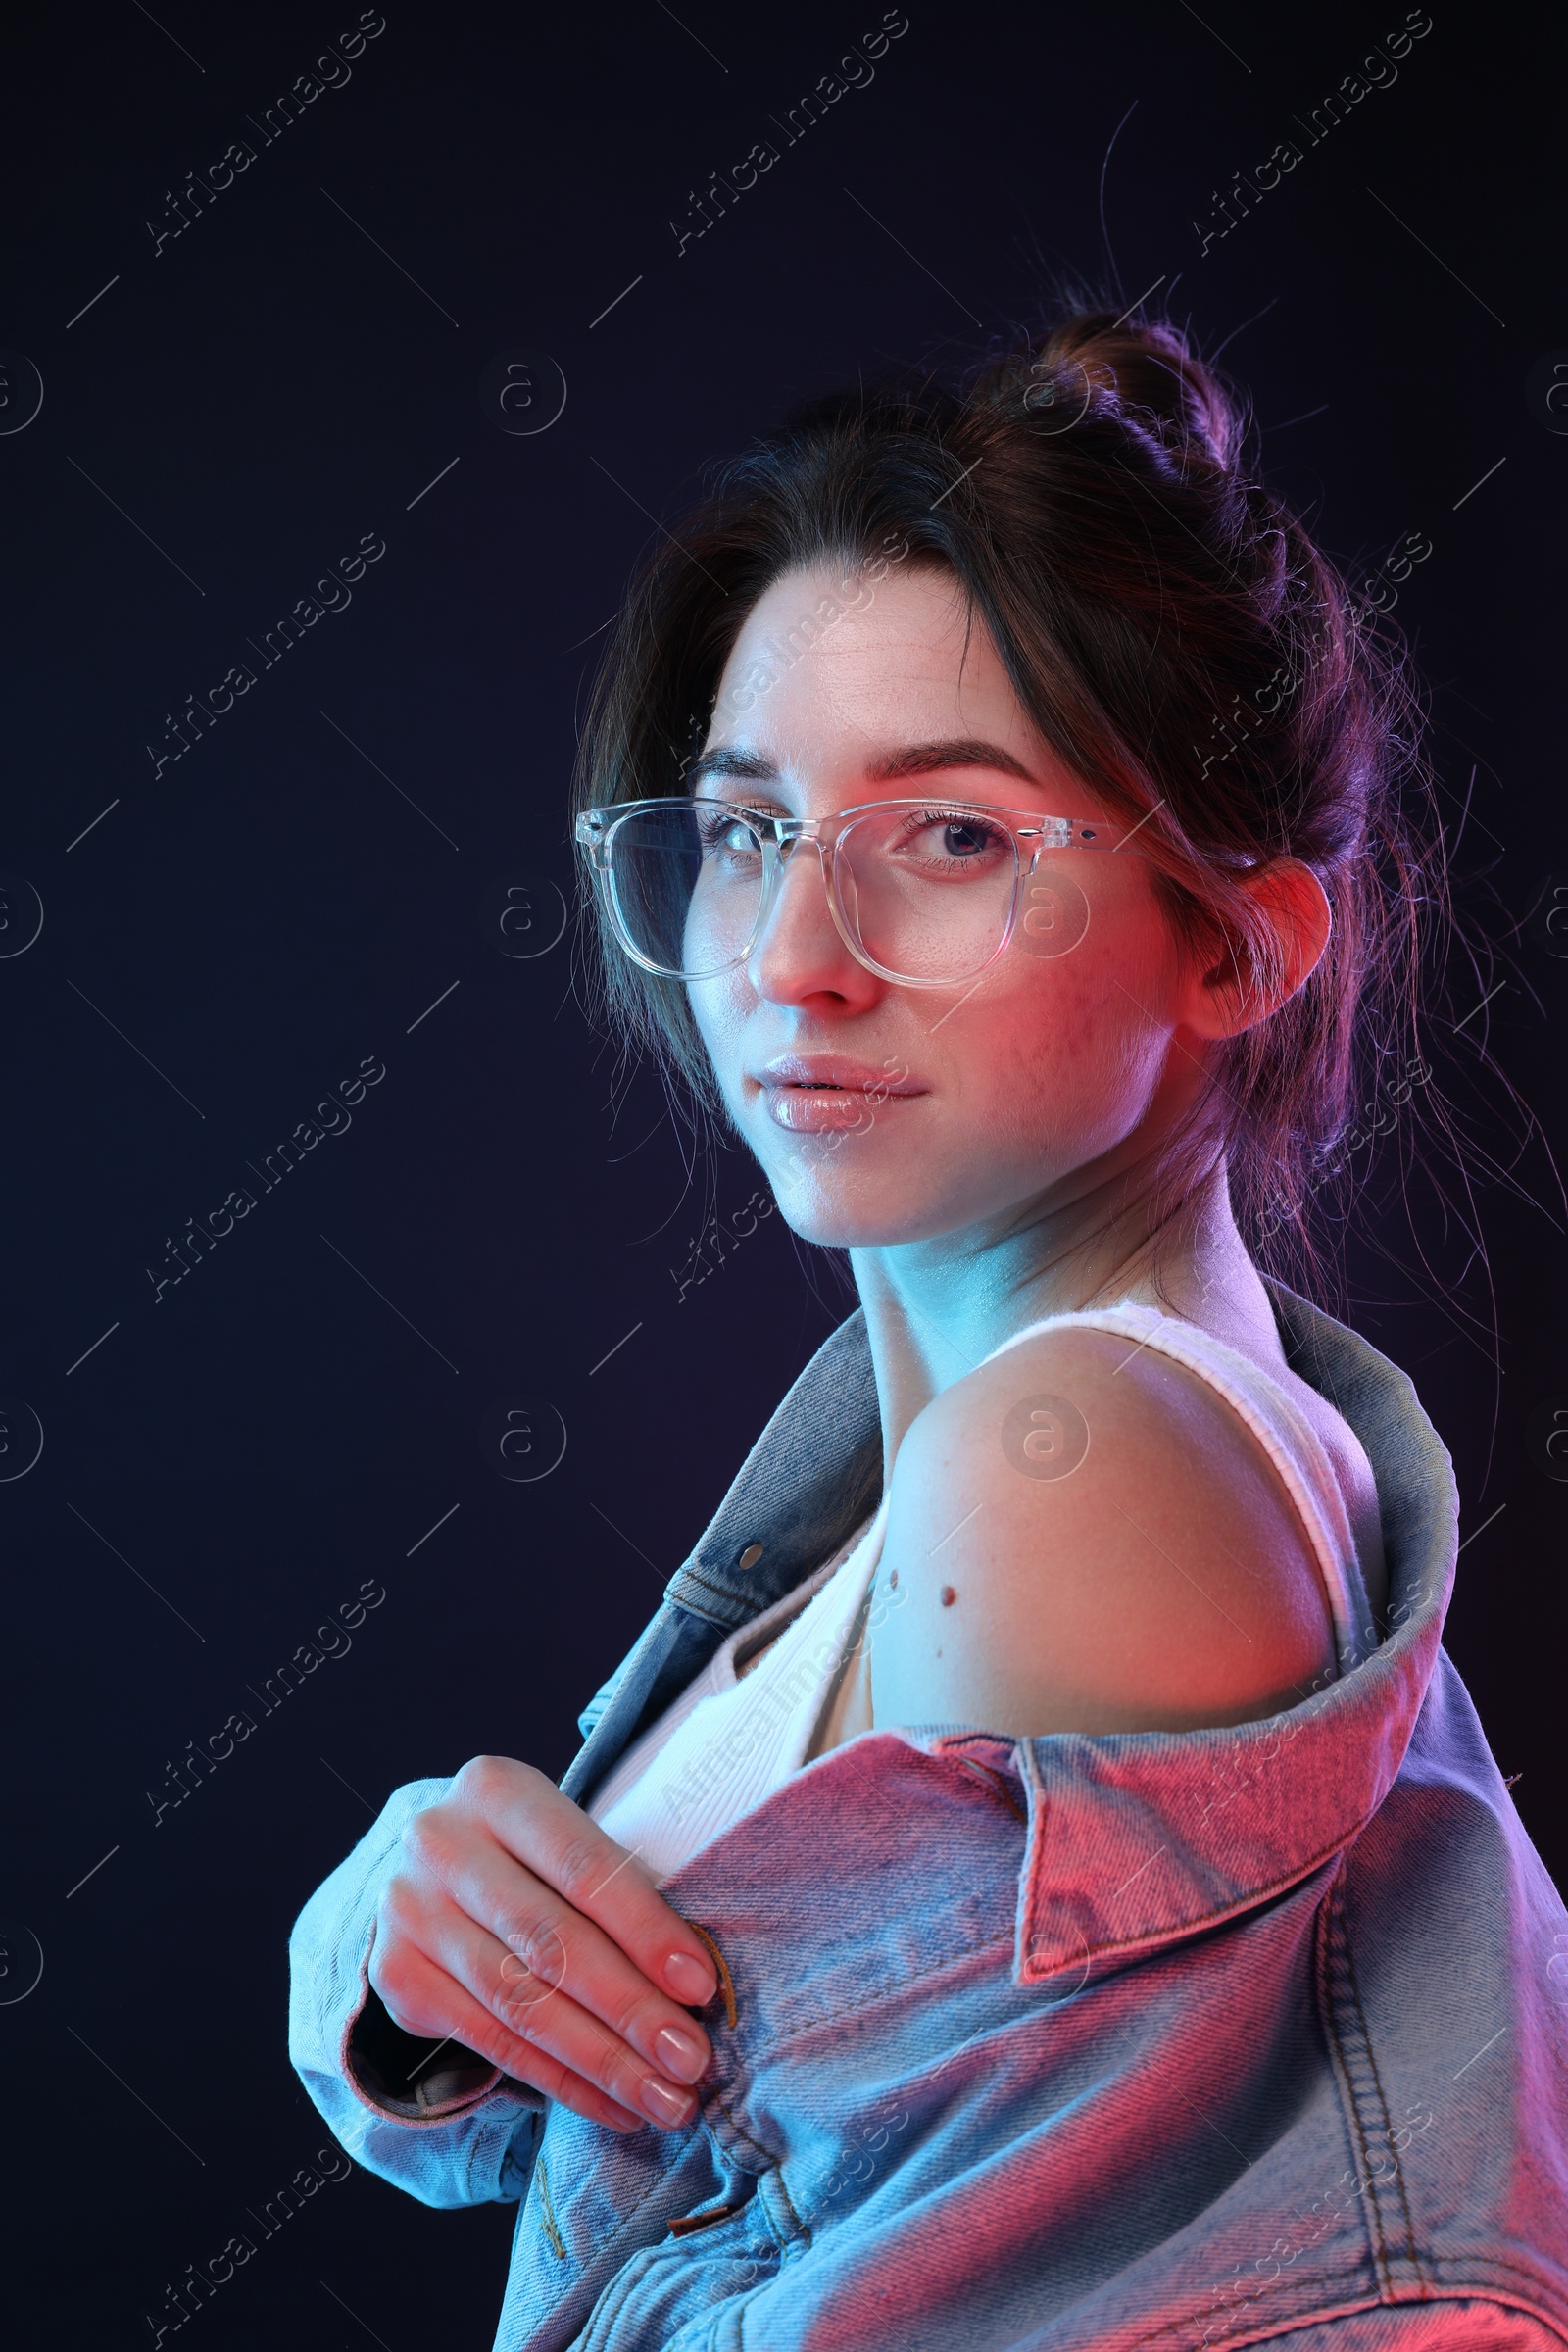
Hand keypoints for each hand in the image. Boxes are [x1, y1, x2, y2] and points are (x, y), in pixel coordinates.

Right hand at [369, 1756, 718, 2132]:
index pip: (583, 1867)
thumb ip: (618, 1892)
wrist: (429, 1871)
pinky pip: (492, 2044)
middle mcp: (440, 1844)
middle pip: (550, 1941)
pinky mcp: (397, 1978)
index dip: (645, 1931)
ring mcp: (409, 1912)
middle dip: (630, 2010)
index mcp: (495, 1790)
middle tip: (690, 2061)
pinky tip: (613, 2107)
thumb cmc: (529, 1857)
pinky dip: (561, 2083)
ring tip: (665, 2100)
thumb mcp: (564, 1840)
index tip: (700, 1987)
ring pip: (520, 2003)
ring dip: (603, 2062)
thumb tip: (692, 1985)